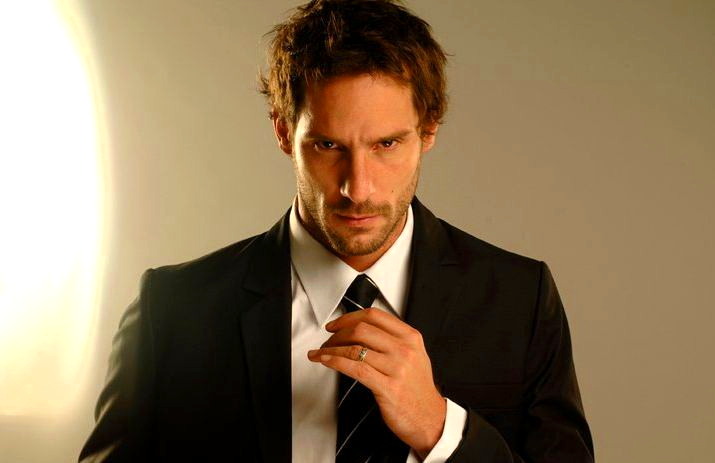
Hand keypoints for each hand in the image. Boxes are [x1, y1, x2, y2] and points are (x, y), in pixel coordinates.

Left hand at [307, 308, 445, 457]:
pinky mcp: (387, 387)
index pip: (374, 316)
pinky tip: (326, 361)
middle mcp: (404, 349)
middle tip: (327, 340)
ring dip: (331, 349)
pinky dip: (335, 361)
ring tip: (321, 353)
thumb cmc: (418, 389)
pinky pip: (355, 368)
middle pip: (362, 329)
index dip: (349, 317)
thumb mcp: (414, 355)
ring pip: (355, 348)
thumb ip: (393, 340)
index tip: (336, 324)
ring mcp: (397, 368)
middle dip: (337, 333)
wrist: (431, 419)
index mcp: (410, 337)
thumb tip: (360, 329)